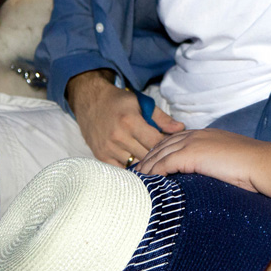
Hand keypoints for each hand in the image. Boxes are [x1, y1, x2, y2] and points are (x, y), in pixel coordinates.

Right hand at [66, 70, 183, 166]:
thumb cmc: (118, 101)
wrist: (90, 101)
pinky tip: (136, 163)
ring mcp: (108, 148)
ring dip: (144, 162)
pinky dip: (130, 168)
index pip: (156, 142)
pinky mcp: (101, 156)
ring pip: (135, 164)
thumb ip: (161, 118)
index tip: (170, 144)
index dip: (166, 144)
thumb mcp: (141, 103)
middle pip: (147, 155)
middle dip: (157, 154)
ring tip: (151, 158)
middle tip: (163, 153)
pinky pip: (120, 170)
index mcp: (130, 121)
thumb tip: (180, 128)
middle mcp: (118, 137)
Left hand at [137, 128, 269, 191]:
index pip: (175, 140)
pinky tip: (147, 181)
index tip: (152, 163)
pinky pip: (165, 163)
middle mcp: (196, 135)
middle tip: (137, 171)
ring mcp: (193, 143)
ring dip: (147, 166)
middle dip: (149, 157)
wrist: (261, 163)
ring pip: (160, 153)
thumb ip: (214, 164)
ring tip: (137, 179)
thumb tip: (209, 177)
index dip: (161, 151)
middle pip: (163, 144)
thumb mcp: (229, 161)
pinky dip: (153, 172)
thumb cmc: (252, 168)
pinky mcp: (191, 154)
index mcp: (205, 135)